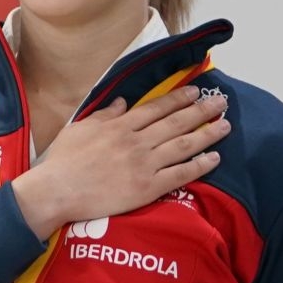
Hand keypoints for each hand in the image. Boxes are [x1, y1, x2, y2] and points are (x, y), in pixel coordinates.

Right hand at [10, 85, 228, 238]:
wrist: (57, 191)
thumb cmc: (63, 161)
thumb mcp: (80, 128)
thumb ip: (104, 115)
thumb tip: (121, 103)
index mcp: (121, 126)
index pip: (157, 108)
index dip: (178, 99)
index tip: (195, 91)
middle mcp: (137, 141)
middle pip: (176, 123)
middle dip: (201, 110)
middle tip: (221, 101)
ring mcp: (144, 165)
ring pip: (183, 145)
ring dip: (207, 134)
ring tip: (225, 125)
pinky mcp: (147, 188)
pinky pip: (179, 175)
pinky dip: (199, 166)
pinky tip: (214, 158)